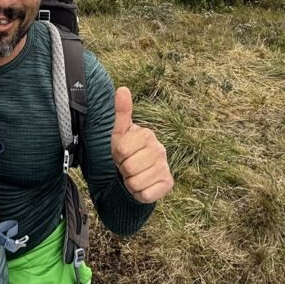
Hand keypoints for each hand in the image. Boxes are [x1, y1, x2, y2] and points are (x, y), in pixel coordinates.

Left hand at [111, 87, 173, 203]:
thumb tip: (122, 88)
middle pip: (128, 167)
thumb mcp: (120, 133)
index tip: (121, 154)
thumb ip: (121, 112)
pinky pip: (145, 194)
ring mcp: (165, 167)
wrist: (137, 175)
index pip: (120, 149)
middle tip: (127, 166)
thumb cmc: (126, 152)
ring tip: (134, 175)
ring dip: (130, 182)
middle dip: (123, 170)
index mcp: (147, 134)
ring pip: (135, 182)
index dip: (116, 155)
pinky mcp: (168, 184)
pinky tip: (143, 185)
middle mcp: (160, 149)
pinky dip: (139, 193)